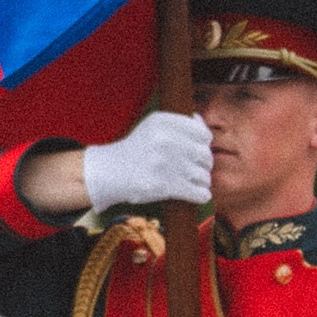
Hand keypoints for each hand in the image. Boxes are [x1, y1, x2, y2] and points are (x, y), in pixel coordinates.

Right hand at [82, 112, 212, 214]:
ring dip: (202, 181)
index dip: (204, 144)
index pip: (203, 134)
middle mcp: (164, 139)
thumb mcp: (152, 126)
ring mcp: (164, 163)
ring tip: (194, 182)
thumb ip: (178, 123)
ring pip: (203, 175)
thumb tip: (201, 121)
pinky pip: (199, 192)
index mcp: (163, 122)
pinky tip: (198, 194)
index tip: (197, 151)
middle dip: (204, 164)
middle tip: (195, 169)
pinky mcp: (163, 186)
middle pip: (205, 155)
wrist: (111, 172)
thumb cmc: (137, 149)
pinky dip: (201, 195)